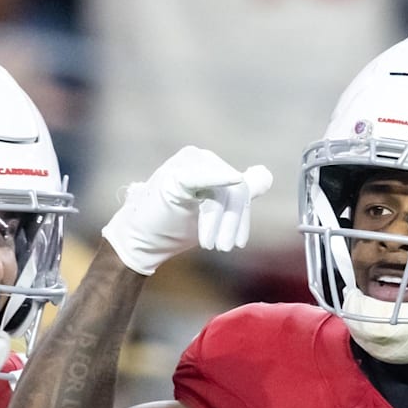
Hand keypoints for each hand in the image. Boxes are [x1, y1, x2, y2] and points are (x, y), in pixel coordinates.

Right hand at [102, 146, 272, 274]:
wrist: (141, 241)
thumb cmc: (174, 228)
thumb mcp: (213, 214)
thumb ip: (236, 197)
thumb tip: (266, 175)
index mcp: (211, 166)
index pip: (241, 188)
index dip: (241, 217)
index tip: (237, 244)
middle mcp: (201, 159)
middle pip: (236, 191)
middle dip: (233, 222)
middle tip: (225, 248)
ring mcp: (186, 164)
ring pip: (222, 193)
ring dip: (220, 221)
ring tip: (211, 245)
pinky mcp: (174, 174)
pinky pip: (201, 177)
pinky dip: (218, 178)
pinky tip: (233, 179)